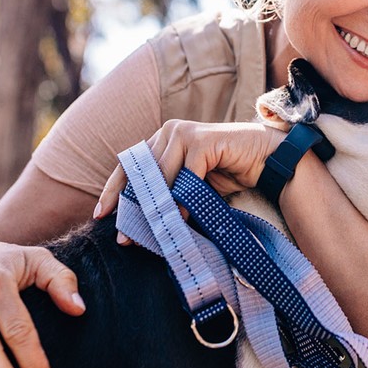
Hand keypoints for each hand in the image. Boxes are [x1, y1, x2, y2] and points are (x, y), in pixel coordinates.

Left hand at [94, 120, 283, 220]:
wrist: (266, 160)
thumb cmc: (228, 172)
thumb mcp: (191, 186)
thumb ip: (167, 194)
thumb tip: (138, 224)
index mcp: (162, 139)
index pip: (130, 165)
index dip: (114, 191)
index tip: (101, 216)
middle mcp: (169, 131)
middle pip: (140, 172)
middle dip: (132, 207)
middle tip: (125, 237)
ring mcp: (185, 132)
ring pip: (160, 175)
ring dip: (156, 208)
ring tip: (151, 234)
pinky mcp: (202, 140)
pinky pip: (185, 176)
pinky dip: (182, 200)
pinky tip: (180, 220)